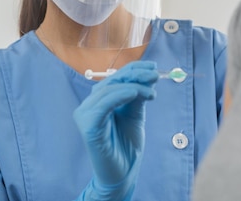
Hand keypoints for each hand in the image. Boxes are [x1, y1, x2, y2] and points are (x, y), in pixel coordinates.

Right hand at [74, 61, 158, 200]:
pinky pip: (103, 104)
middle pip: (112, 81)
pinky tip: (135, 93)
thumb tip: (148, 75)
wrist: (123, 173)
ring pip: (109, 90)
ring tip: (151, 92)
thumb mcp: (135, 114)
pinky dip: (119, 95)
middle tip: (155, 75)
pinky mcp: (88, 126)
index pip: (115, 78)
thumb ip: (138, 96)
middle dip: (135, 75)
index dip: (133, 69)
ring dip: (133, 86)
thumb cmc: (127, 145)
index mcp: (99, 101)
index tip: (154, 66)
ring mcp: (85, 115)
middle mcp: (89, 106)